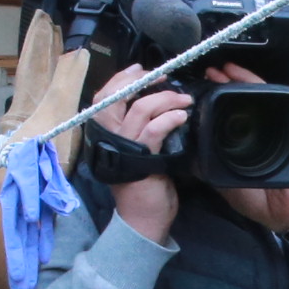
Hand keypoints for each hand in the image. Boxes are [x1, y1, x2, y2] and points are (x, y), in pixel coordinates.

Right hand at [94, 84, 189, 242]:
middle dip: (140, 81)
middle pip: (115, 97)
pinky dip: (170, 118)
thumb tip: (153, 100)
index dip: (120, 79)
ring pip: (140, 109)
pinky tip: (182, 116)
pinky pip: (154, 129)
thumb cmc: (144, 185)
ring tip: (183, 100)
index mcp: (106, 135)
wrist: (144, 219)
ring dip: (165, 98)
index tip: (139, 69)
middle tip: (163, 78)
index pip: (104, 98)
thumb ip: (138, 128)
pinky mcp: (142, 159)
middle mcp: (109, 139)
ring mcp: (123, 149)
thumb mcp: (137, 151)